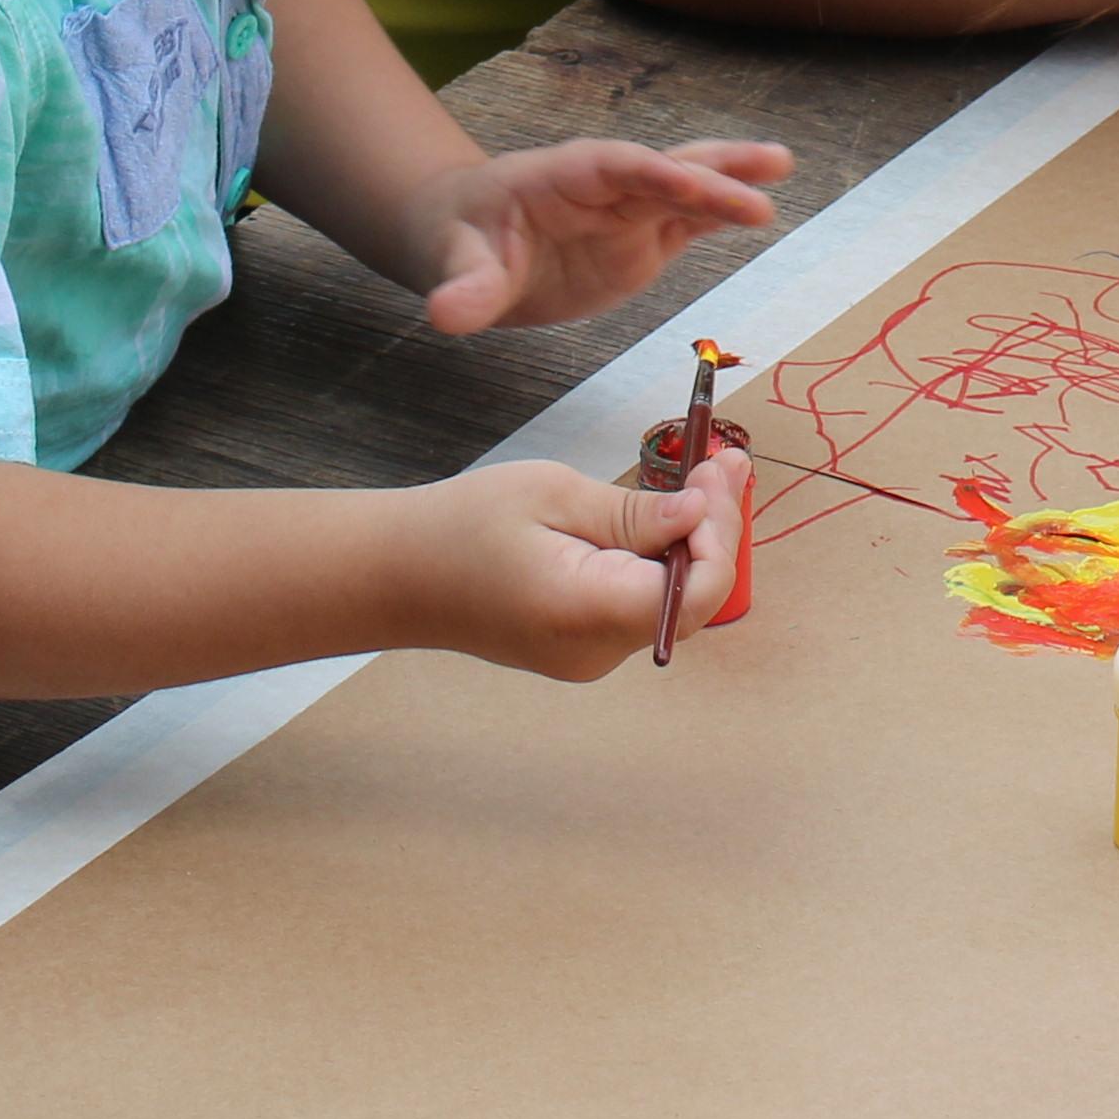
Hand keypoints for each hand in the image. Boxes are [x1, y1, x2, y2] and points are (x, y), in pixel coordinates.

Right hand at [394, 452, 746, 679]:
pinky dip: (660, 561)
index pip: (692, 593)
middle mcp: (594, 651)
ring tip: (702, 476)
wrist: (396, 576)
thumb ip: (633, 513)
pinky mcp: (581, 648)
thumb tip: (699, 513)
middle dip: (714, 530)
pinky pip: (640, 606)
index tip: (717, 474)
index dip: (718, 535)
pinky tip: (663, 516)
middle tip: (723, 461)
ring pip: (669, 603)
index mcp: (585, 612)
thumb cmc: (460, 527)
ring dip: (691, 542)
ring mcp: (588, 657)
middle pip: (690, 600)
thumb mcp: (551, 495)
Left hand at [400, 138, 790, 333]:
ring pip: (687, 190)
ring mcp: (627, 214)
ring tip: (781, 166)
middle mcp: (605, 187)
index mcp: (563, 176)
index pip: (616, 167)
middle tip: (768, 175)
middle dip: (713, 174)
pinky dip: (721, 216)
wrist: (464, 245)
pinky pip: (687, 223)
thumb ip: (463, 287)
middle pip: (665, 172)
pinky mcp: (639, 242)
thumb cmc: (458, 239)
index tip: (693, 185)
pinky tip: (759, 211)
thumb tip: (448, 315)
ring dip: (730, 182)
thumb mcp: (452, 262)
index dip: (655, 173)